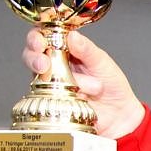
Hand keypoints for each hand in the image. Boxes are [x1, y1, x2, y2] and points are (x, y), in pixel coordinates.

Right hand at [22, 29, 144, 138]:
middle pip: (31, 55)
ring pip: (39, 76)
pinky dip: (66, 95)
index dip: (36, 37)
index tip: (40, 42)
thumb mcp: (102, 63)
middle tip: (44, 64)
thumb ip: (87, 50)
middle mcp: (55, 63)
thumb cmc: (112, 85)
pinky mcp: (53, 101)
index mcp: (66, 48)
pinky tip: (82, 97)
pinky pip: (49, 96)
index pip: (43, 35)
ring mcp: (52, 83)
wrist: (119, 114)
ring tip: (87, 87)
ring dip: (63, 81)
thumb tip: (72, 36)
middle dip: (35, 58)